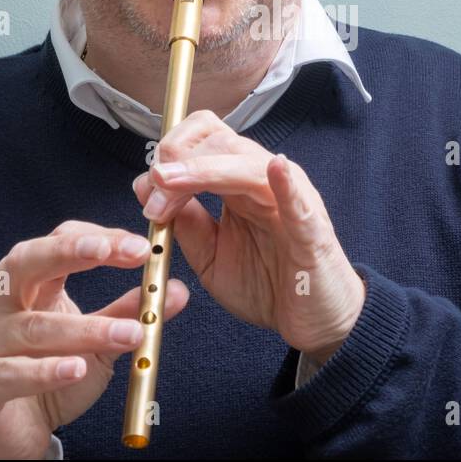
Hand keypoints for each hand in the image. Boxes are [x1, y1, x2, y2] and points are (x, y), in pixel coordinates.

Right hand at [0, 220, 189, 458]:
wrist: (7, 433)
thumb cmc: (48, 374)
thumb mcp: (95, 341)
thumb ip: (128, 313)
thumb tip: (175, 289)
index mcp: (26, 284)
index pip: (56, 242)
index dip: (96, 239)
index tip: (140, 248)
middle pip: (25, 262)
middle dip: (71, 252)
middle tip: (117, 251)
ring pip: (33, 327)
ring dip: (85, 329)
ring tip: (130, 333)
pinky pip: (10, 373)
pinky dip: (45, 371)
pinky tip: (76, 369)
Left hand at [131, 110, 365, 363]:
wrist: (313, 322)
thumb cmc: (268, 285)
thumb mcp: (211, 256)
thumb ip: (186, 224)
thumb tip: (149, 189)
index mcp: (239, 182)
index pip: (205, 138)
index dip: (172, 152)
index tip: (146, 186)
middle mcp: (264, 181)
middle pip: (220, 142)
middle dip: (177, 162)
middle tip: (152, 194)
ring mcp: (291, 201)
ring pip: (247, 165)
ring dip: (203, 171)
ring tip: (170, 182)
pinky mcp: (311, 232)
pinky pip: (298, 202)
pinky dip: (286, 184)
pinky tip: (276, 169)